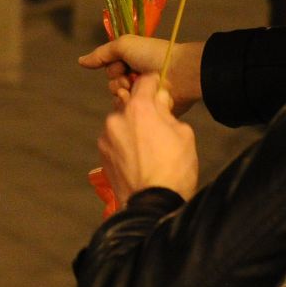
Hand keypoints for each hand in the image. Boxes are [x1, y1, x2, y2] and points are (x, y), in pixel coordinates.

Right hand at [79, 35, 203, 106]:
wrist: (179, 72)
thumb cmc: (153, 55)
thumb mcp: (125, 45)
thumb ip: (102, 54)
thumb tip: (80, 61)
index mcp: (134, 62)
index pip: (111, 70)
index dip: (113, 68)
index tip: (122, 65)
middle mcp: (138, 78)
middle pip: (113, 84)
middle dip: (118, 81)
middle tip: (131, 77)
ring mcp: (144, 95)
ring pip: (119, 99)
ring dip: (124, 92)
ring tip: (135, 88)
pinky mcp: (150, 110)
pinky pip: (130, 111)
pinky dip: (131, 105)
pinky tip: (138, 100)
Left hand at [97, 74, 199, 203]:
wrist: (152, 204)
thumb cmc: (174, 169)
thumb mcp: (183, 134)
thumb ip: (168, 111)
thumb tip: (160, 99)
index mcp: (139, 108)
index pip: (144, 82)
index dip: (154, 83)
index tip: (159, 88)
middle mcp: (117, 118)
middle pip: (129, 102)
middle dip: (142, 108)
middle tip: (156, 122)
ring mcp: (106, 137)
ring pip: (120, 122)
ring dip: (130, 127)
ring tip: (147, 146)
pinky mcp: (102, 154)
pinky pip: (114, 140)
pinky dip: (123, 143)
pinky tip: (137, 157)